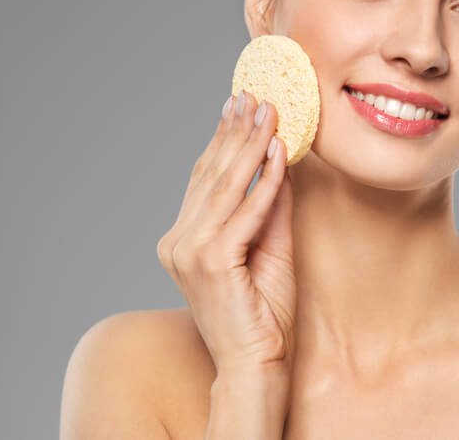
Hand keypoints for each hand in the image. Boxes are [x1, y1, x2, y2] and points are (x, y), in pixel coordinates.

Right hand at [157, 90, 296, 379]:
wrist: (256, 363)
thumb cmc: (262, 313)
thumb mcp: (268, 247)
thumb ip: (269, 208)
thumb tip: (279, 160)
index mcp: (182, 240)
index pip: (204, 179)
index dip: (222, 140)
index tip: (239, 106)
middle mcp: (179, 242)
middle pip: (211, 175)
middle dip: (236, 132)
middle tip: (255, 95)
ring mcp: (191, 251)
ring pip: (226, 185)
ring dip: (251, 144)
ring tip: (268, 111)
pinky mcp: (213, 261)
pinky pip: (246, 210)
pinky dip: (265, 179)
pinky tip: (278, 152)